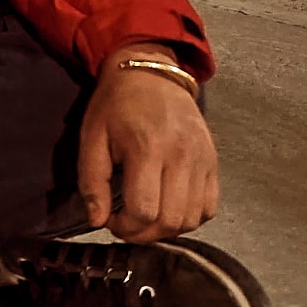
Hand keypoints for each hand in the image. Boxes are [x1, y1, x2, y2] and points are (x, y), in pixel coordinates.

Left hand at [77, 42, 218, 241]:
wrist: (152, 72)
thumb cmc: (116, 104)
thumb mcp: (92, 137)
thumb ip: (92, 181)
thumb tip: (97, 221)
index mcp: (147, 148)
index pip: (144, 210)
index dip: (125, 227)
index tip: (111, 221)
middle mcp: (181, 156)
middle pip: (170, 221)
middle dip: (144, 234)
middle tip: (127, 225)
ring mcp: (202, 159)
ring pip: (193, 219)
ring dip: (167, 229)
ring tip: (147, 217)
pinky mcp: (213, 161)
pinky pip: (210, 207)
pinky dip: (190, 217)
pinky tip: (169, 207)